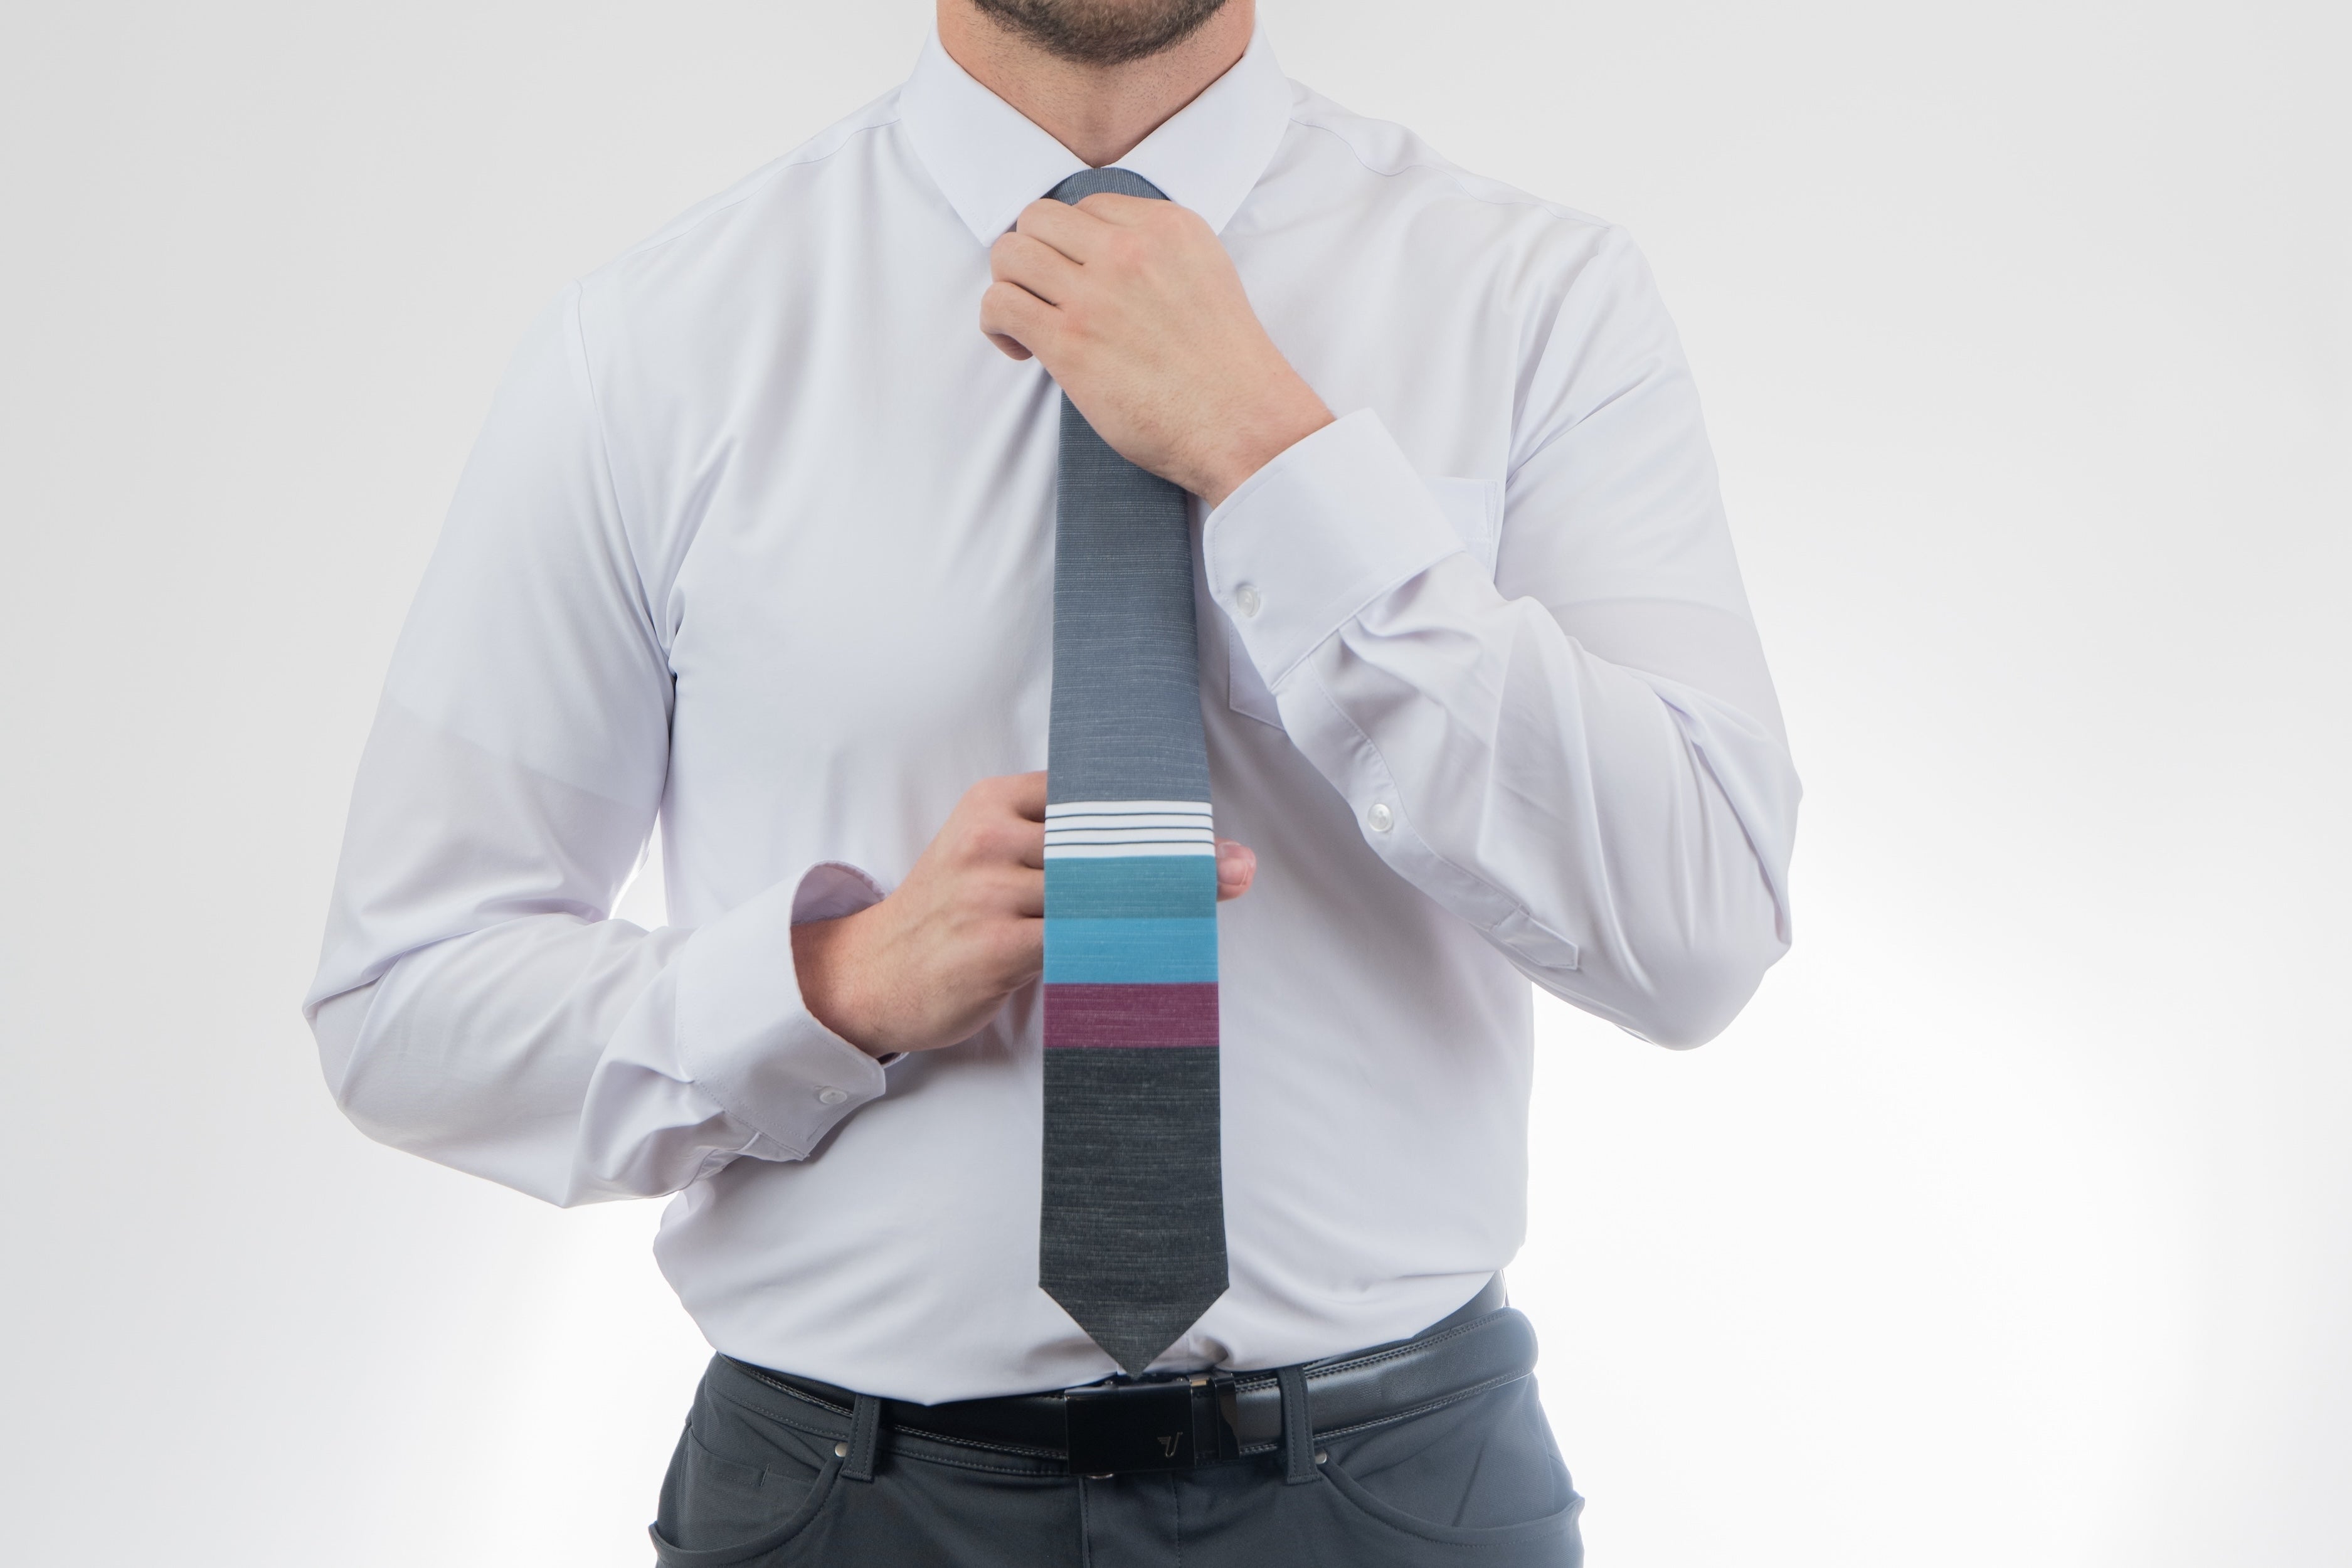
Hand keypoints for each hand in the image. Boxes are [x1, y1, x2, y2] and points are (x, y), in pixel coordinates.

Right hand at [793, 771, 1257, 1056]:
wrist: (872, 974)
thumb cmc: (947, 916)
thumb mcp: (988, 856)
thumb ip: (1052, 842)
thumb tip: (1146, 844)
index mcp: (995, 801)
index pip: (1091, 796)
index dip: (1152, 815)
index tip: (1205, 832)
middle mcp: (993, 836)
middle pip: (1104, 841)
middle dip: (1173, 857)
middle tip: (1235, 868)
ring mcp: (992, 890)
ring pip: (1098, 892)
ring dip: (1158, 907)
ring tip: (1207, 914)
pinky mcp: (997, 944)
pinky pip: (1079, 941)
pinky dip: (1122, 947)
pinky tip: (1156, 954)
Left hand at [980, 193, 1333, 507]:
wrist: (1244, 424)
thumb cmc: (1227, 368)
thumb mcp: (1206, 277)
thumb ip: (1158, 255)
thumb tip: (1100, 257)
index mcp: (1168, 227)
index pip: (1088, 205)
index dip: (1073, 243)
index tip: (1081, 279)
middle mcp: (1129, 249)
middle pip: (1039, 218)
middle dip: (1031, 254)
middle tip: (1043, 295)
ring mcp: (1096, 293)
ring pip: (1010, 254)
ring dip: (1009, 285)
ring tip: (1028, 321)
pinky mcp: (1069, 341)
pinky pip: (1000, 304)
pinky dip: (998, 325)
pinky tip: (1022, 349)